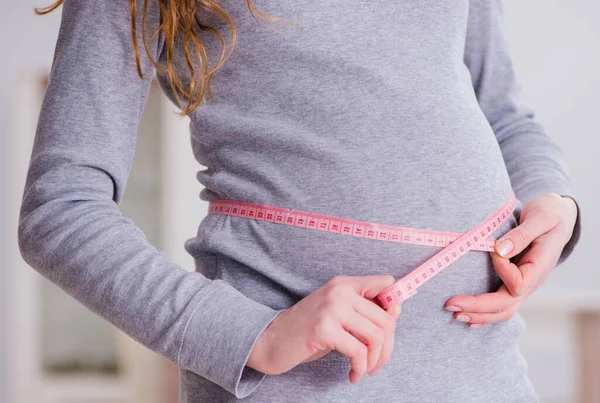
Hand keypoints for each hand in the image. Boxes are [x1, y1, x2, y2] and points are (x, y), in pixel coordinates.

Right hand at [247, 275, 401, 383]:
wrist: (271, 340)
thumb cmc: (307, 330)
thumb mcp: (336, 313)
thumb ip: (362, 310)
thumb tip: (396, 312)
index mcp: (344, 284)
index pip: (385, 283)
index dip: (394, 306)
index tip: (387, 330)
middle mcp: (340, 291)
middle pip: (385, 318)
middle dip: (387, 347)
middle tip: (376, 363)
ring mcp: (331, 308)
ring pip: (376, 336)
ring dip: (375, 360)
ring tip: (365, 370)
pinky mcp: (324, 328)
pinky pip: (358, 351)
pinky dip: (360, 368)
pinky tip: (353, 374)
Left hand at [443, 193, 577, 326]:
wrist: (557, 217)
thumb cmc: (550, 214)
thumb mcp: (541, 218)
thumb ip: (522, 235)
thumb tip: (500, 250)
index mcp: (540, 267)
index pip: (519, 283)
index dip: (503, 271)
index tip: (495, 251)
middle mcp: (531, 281)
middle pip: (506, 305)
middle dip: (477, 307)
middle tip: (451, 304)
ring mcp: (522, 285)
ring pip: (502, 310)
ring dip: (478, 315)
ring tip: (454, 314)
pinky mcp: (513, 283)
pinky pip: (500, 305)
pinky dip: (483, 313)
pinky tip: (467, 317)